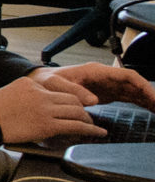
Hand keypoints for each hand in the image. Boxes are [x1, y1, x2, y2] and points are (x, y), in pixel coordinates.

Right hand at [0, 76, 101, 143]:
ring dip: (87, 120)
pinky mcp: (47, 124)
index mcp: (31, 83)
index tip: (73, 106)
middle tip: (87, 117)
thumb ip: (25, 97)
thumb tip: (36, 108)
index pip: (58, 90)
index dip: (69, 99)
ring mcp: (45, 108)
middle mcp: (40, 93)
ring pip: (77, 111)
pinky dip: (90, 130)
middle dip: (82, 109)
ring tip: (92, 126)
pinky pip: (75, 126)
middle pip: (71, 99)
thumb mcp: (8, 94)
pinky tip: (97, 133)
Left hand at [32, 63, 154, 109]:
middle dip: (149, 94)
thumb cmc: (44, 81)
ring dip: (147, 99)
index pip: (127, 76)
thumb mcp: (54, 84)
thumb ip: (72, 90)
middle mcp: (105, 77)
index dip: (142, 85)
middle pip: (134, 84)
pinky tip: (149, 109)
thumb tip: (93, 100)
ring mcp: (106, 86)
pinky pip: (127, 97)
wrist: (38, 84)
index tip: (152, 96)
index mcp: (96, 72)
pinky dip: (139, 103)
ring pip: (133, 91)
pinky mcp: (105, 94)